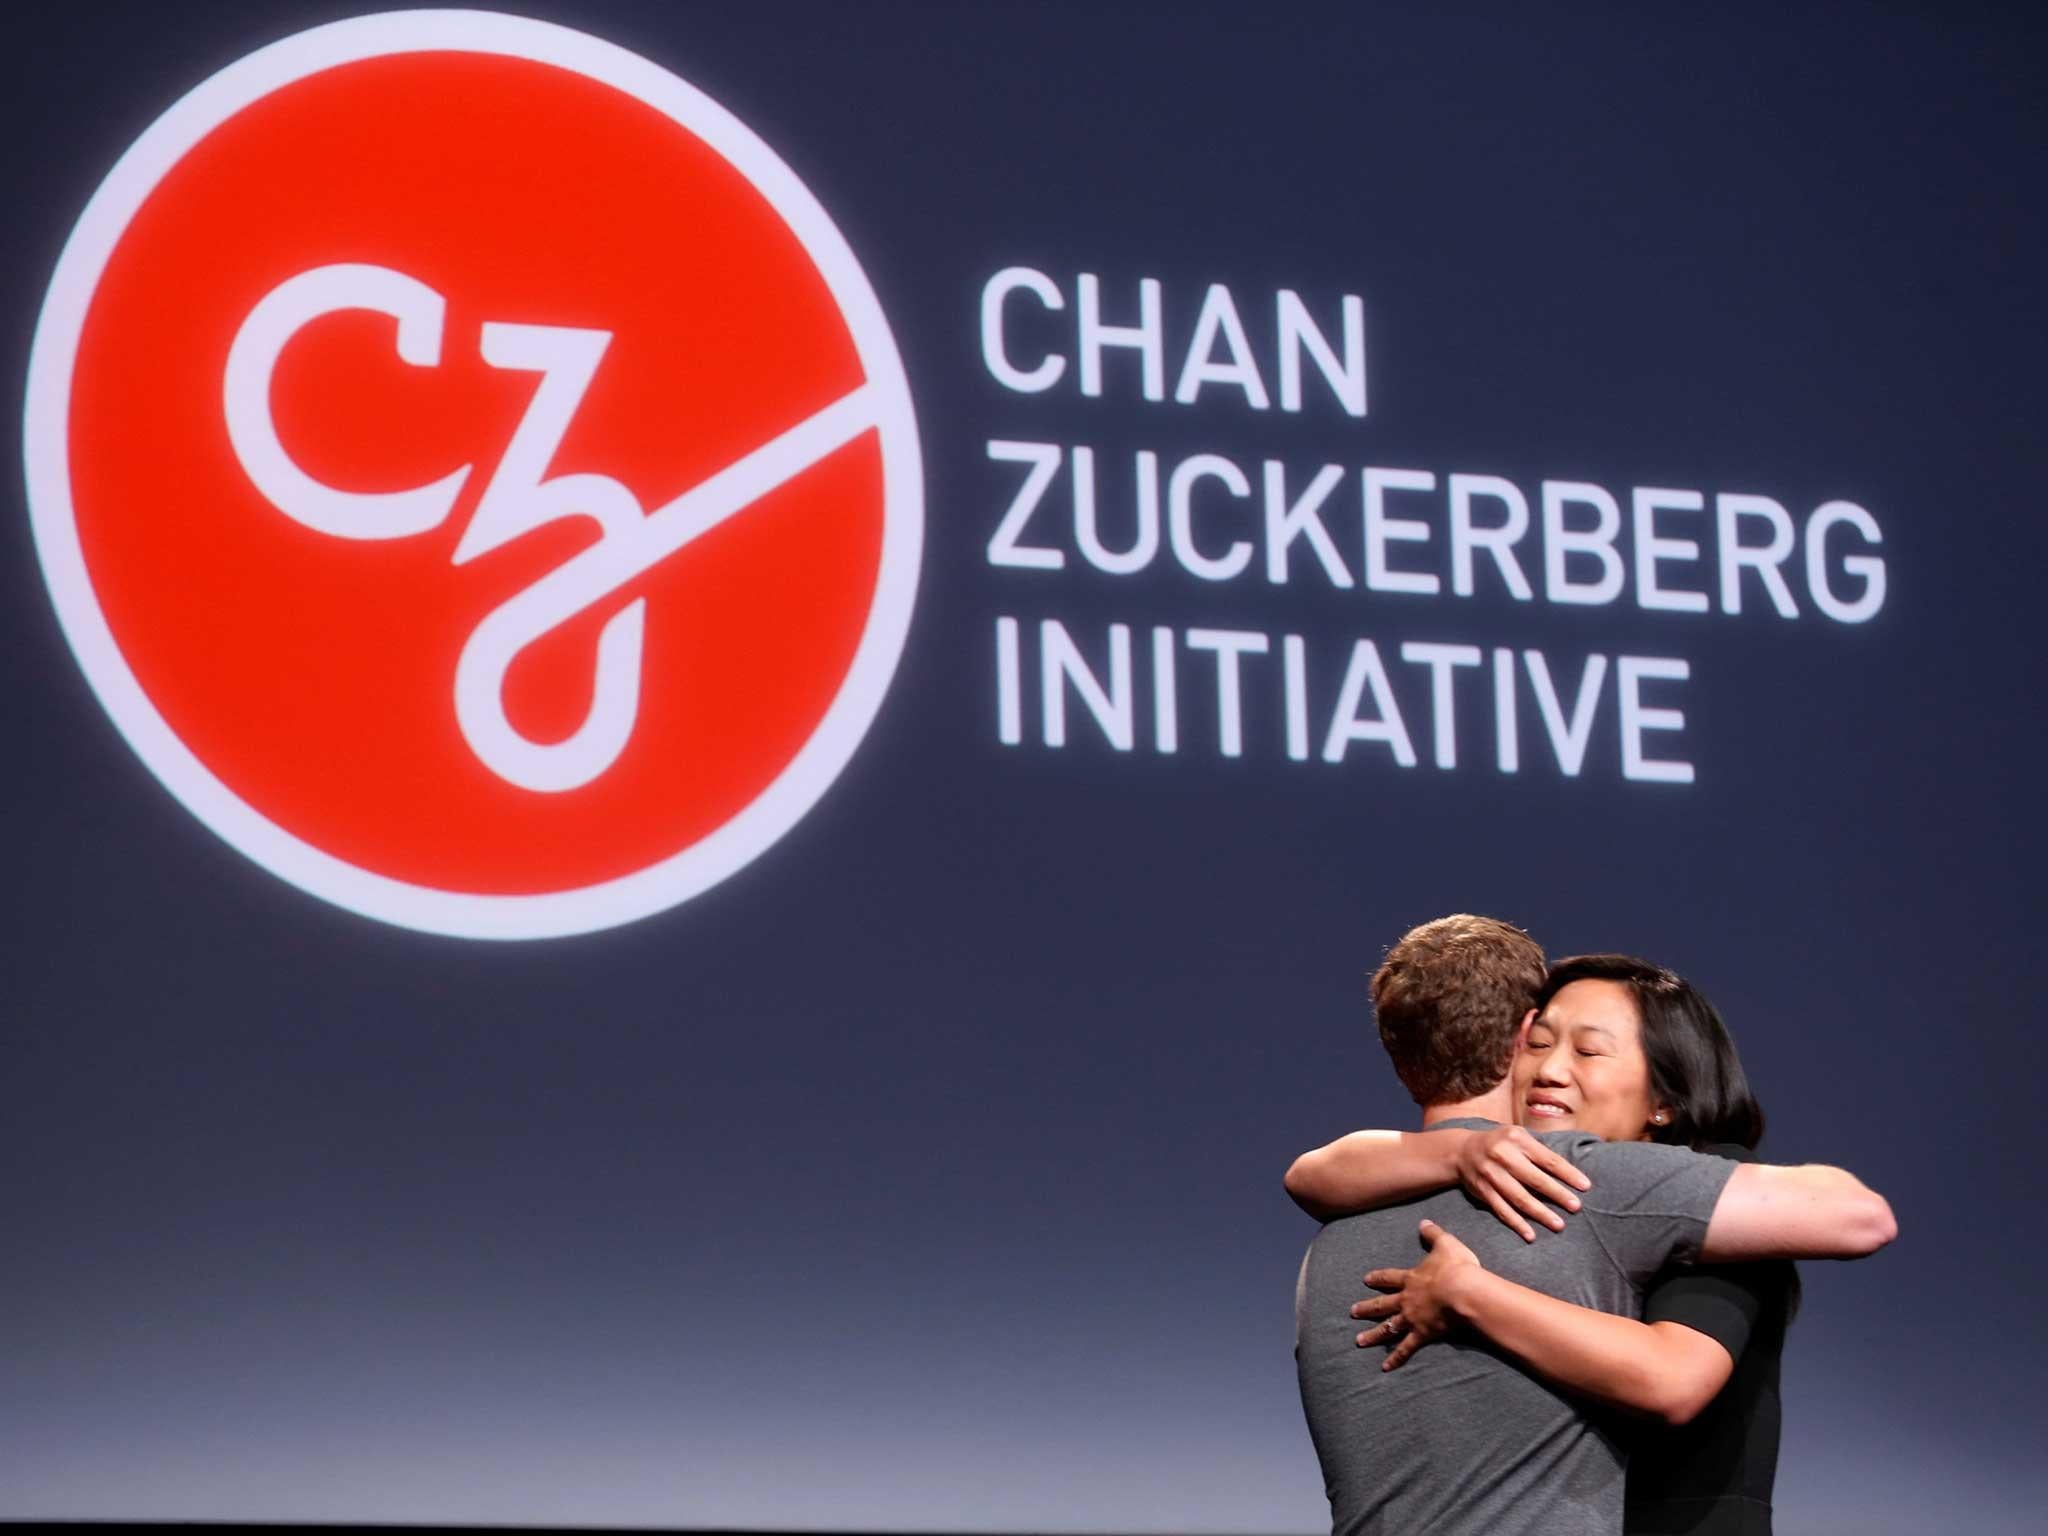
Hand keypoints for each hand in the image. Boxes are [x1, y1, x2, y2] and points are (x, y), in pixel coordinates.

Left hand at [1351, 1219, 1483, 1369]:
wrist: (1463, 1291)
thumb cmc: (1456, 1267)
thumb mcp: (1446, 1244)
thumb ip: (1433, 1233)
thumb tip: (1423, 1222)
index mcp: (1411, 1278)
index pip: (1389, 1277)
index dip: (1377, 1278)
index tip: (1365, 1280)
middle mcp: (1406, 1299)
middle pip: (1382, 1304)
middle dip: (1366, 1308)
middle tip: (1352, 1312)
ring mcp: (1412, 1318)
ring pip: (1388, 1328)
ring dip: (1373, 1335)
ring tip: (1358, 1341)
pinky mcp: (1422, 1334)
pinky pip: (1406, 1348)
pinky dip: (1395, 1358)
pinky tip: (1385, 1367)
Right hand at [1454, 1124, 1590, 1241]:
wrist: (1462, 1151)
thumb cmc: (1501, 1144)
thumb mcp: (1518, 1136)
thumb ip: (1539, 1151)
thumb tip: (1571, 1173)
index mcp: (1517, 1139)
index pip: (1548, 1159)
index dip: (1568, 1174)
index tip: (1585, 1186)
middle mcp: (1502, 1155)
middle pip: (1535, 1179)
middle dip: (1557, 1194)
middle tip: (1576, 1207)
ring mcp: (1491, 1174)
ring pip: (1519, 1198)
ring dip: (1540, 1213)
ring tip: (1559, 1225)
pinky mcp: (1483, 1191)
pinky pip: (1502, 1210)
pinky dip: (1516, 1223)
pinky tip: (1531, 1235)